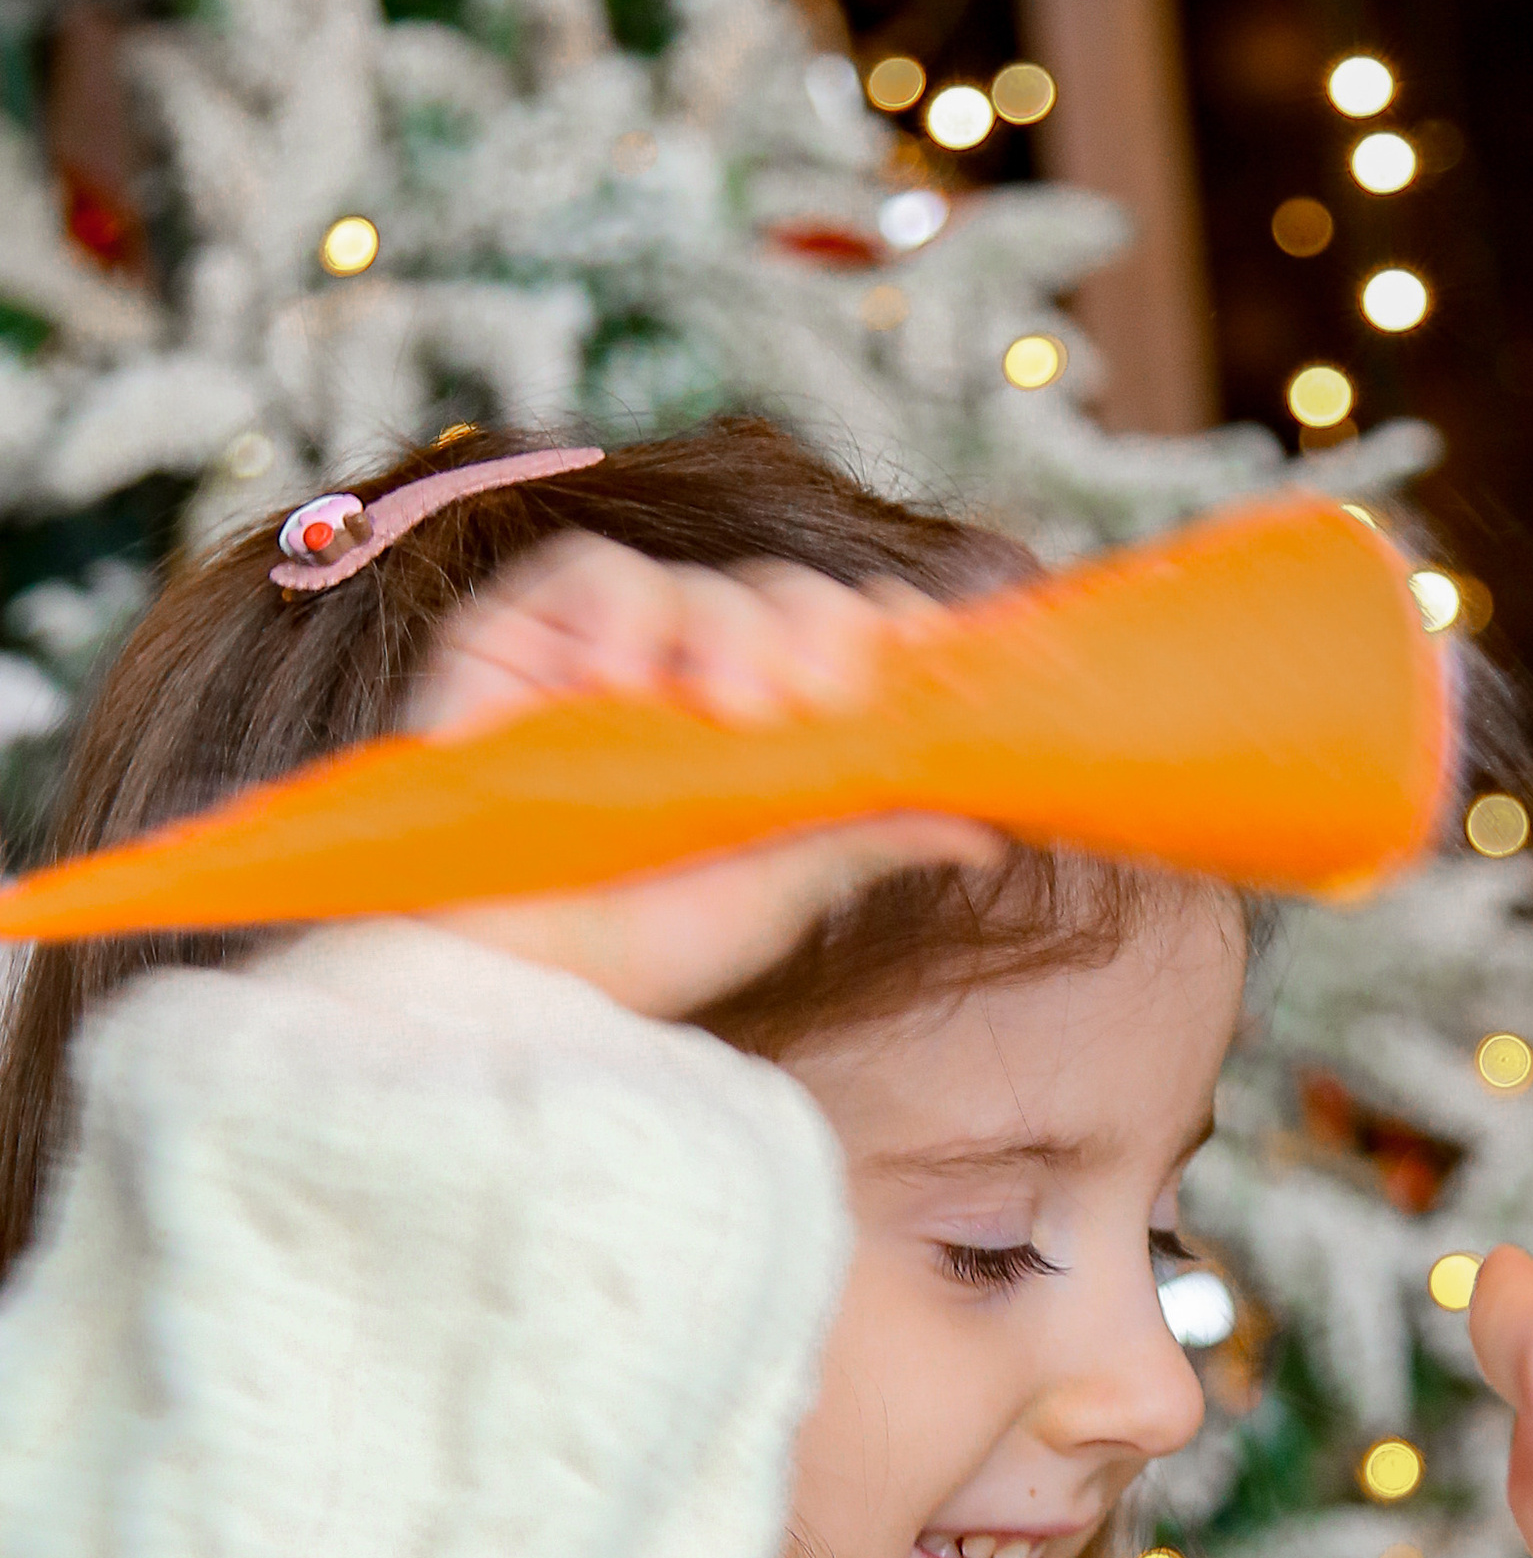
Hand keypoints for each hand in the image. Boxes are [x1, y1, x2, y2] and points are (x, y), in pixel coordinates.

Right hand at [408, 534, 997, 1018]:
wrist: (513, 985)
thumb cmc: (643, 943)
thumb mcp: (783, 887)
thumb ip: (874, 829)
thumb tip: (996, 822)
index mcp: (773, 726)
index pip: (854, 637)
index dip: (899, 633)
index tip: (935, 659)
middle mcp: (699, 675)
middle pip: (794, 596)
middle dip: (826, 634)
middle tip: (822, 701)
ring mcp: (612, 650)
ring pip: (706, 581)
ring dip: (735, 631)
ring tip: (732, 714)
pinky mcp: (521, 632)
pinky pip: (590, 572)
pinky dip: (622, 609)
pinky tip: (624, 677)